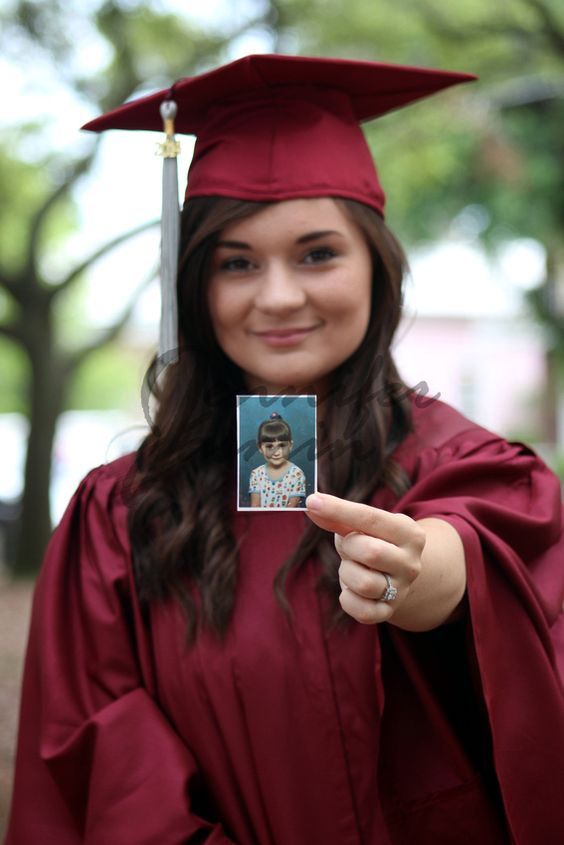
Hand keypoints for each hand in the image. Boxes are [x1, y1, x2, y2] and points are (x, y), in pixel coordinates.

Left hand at [305, 492, 425, 624]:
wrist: (395, 576)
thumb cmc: (373, 542)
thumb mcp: (361, 526)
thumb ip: (337, 516)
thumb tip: (312, 504)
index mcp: (409, 534)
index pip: (371, 518)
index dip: (339, 509)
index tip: (313, 501)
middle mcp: (410, 563)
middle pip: (371, 552)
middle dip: (349, 547)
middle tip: (350, 546)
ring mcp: (401, 590)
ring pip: (364, 584)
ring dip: (346, 573)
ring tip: (352, 567)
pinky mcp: (388, 612)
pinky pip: (362, 611)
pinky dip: (347, 598)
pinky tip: (350, 588)